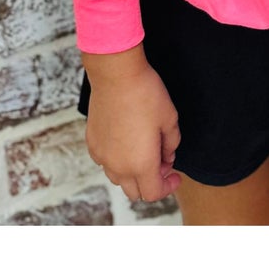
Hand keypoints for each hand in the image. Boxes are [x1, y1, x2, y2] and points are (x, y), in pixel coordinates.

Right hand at [82, 47, 180, 204]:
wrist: (116, 75)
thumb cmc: (146, 94)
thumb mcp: (170, 118)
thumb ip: (171, 143)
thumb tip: (167, 156)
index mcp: (141, 164)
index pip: (154, 193)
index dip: (168, 187)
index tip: (175, 176)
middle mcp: (118, 166)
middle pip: (135, 192)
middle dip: (151, 182)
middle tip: (162, 162)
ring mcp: (102, 156)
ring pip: (118, 178)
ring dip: (133, 173)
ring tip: (144, 150)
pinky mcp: (92, 143)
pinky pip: (105, 162)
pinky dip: (117, 160)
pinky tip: (126, 141)